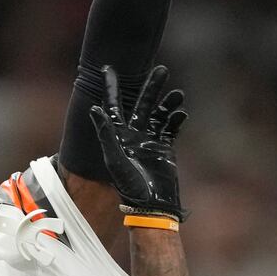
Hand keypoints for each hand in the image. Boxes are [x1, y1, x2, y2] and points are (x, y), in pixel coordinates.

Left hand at [89, 64, 187, 221]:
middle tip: (161, 69)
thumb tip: (95, 109)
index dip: (111, 88)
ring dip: (168, 102)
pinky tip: (181, 113)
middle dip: (151, 87)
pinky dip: (176, 119)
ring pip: (159, 114)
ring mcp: (150, 141)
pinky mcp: (164, 148)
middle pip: (142, 105)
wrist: (151, 206)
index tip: (108, 69)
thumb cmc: (130, 187)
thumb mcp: (115, 159)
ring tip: (177, 93)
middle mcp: (134, 136)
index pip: (113, 106)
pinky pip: (171, 128)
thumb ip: (107, 134)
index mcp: (118, 136)